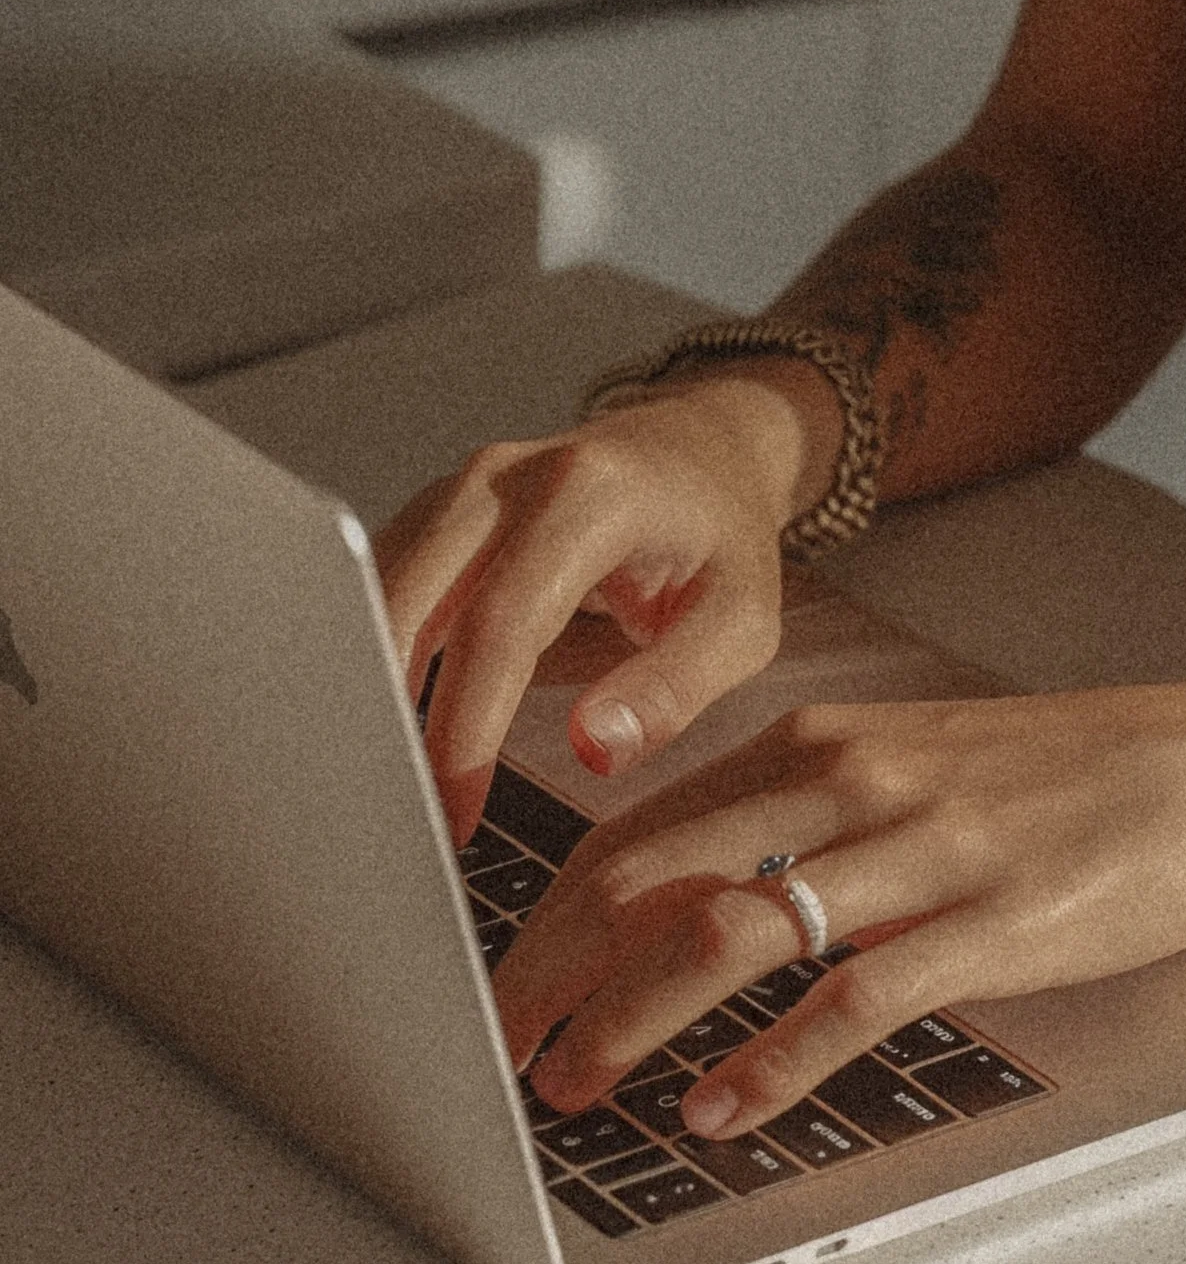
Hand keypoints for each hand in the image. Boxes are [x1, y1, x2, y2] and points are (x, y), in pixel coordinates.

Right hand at [375, 372, 832, 845]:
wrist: (702, 453)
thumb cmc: (724, 543)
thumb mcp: (741, 623)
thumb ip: (673, 688)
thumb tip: (593, 750)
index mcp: (590, 495)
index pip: (503, 623)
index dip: (468, 726)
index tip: (453, 808)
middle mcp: (510, 476)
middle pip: (411, 597)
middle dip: (389, 712)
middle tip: (392, 811)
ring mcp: (464, 486)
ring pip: (378, 586)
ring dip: (366, 682)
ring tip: (376, 777)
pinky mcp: (440, 507)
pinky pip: (383, 579)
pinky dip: (370, 649)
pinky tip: (379, 720)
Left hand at [496, 676, 1185, 1134]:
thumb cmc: (1070, 779)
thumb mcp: (914, 767)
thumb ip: (804, 818)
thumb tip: (697, 897)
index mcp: (818, 745)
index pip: (637, 830)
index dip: (546, 917)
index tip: (497, 984)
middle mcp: (848, 785)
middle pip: (648, 879)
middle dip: (550, 974)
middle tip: (496, 1050)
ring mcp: (918, 854)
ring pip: (729, 934)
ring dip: (632, 1022)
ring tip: (578, 1088)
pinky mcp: (988, 924)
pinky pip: (852, 999)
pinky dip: (772, 1063)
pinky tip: (724, 1109)